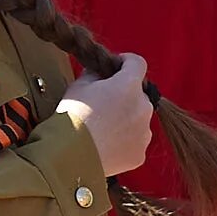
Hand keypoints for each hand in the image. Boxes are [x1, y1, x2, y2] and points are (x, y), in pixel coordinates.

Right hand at [59, 50, 152, 176]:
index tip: (116, 66)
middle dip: (124, 95)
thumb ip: (94, 73)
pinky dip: (125, 140)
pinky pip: (135, 141)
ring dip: (126, 118)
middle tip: (103, 103)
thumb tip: (99, 72)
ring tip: (103, 127)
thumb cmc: (73, 116)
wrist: (71, 153)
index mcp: (129, 86)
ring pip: (139, 119)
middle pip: (139, 94)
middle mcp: (143, 108)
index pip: (138, 63)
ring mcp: (144, 132)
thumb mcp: (79, 85)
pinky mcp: (140, 153)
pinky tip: (106, 143)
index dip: (126, 62)